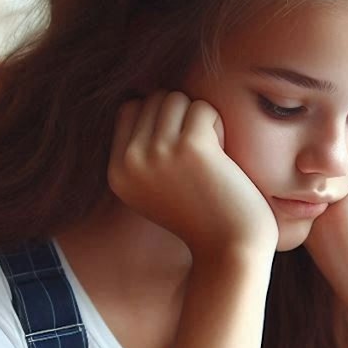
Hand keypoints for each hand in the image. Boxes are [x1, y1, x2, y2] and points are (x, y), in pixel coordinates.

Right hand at [107, 90, 276, 254]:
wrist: (230, 252)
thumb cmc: (203, 218)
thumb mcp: (156, 188)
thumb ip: (142, 151)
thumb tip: (142, 96)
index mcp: (117, 172)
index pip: (130, 109)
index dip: (162, 120)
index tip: (182, 152)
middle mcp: (130, 161)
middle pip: (154, 99)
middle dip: (182, 118)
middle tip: (199, 157)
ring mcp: (158, 152)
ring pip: (177, 99)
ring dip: (200, 120)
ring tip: (209, 156)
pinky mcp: (190, 147)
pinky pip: (203, 109)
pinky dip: (218, 127)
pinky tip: (222, 158)